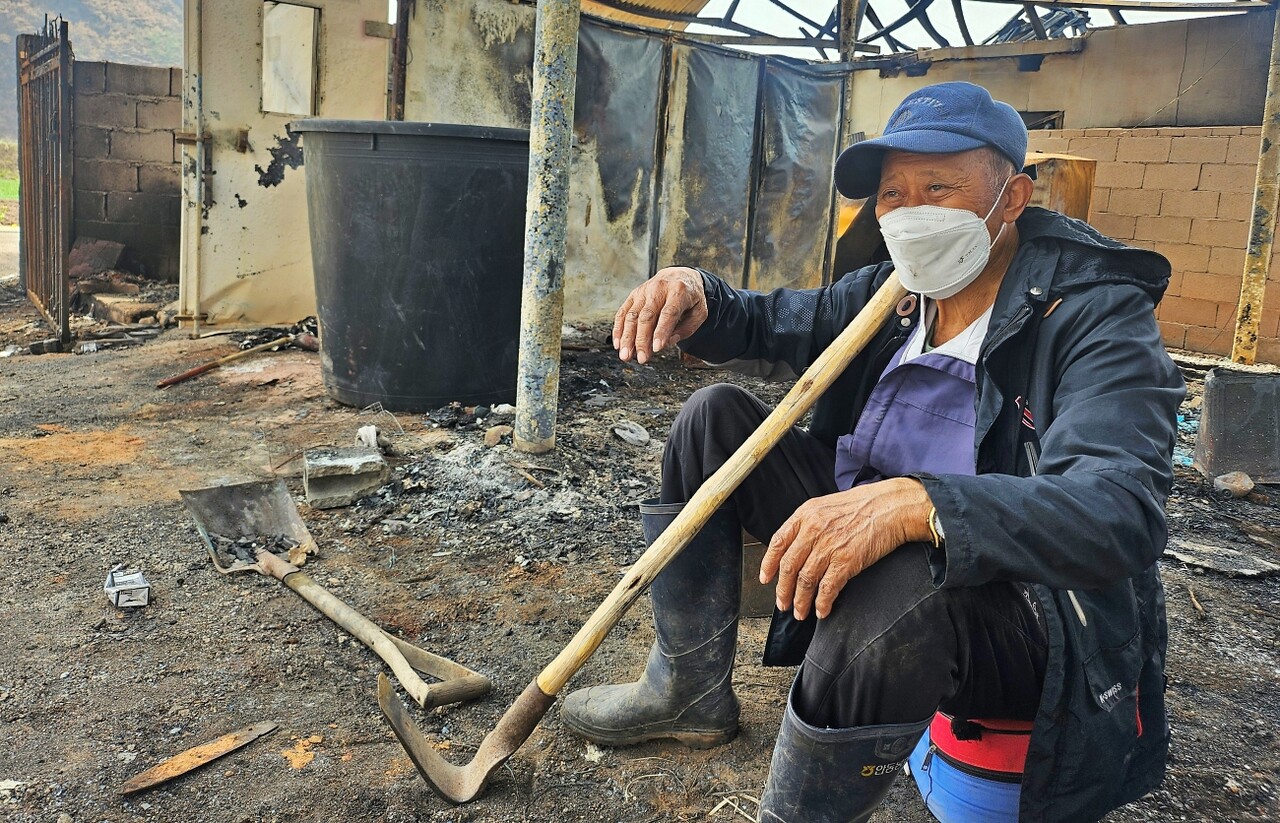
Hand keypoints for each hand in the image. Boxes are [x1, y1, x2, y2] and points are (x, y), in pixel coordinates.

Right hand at [612, 266, 708, 363]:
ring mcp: (643, 291)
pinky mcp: (633, 295)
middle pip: (647, 316)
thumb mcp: (699, 312)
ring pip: (632, 316)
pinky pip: (623, 313)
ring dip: (627, 338)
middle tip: (641, 359)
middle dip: (642, 340)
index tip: (657, 348)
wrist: (679, 276)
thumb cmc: (690, 298)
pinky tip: (618, 344)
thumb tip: (667, 342)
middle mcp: (659, 288)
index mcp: (679, 291)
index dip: (662, 331)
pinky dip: (619, 329)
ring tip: (626, 356)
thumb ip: (687, 329)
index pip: (669, 313)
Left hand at [760, 478, 933, 619]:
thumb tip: (797, 548)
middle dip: (783, 590)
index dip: (769, 564)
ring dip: (800, 601)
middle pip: (789, 566)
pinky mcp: (846, 561)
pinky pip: (827, 588)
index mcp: (806, 514)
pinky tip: (822, 610)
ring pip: (805, 580)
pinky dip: (822, 603)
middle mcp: (813, 530)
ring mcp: (829, 546)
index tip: (766, 579)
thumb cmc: (864, 505)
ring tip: (800, 612)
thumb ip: (810, 524)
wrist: (892, 506)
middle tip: (783, 604)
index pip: (778, 542)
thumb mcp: (828, 506)